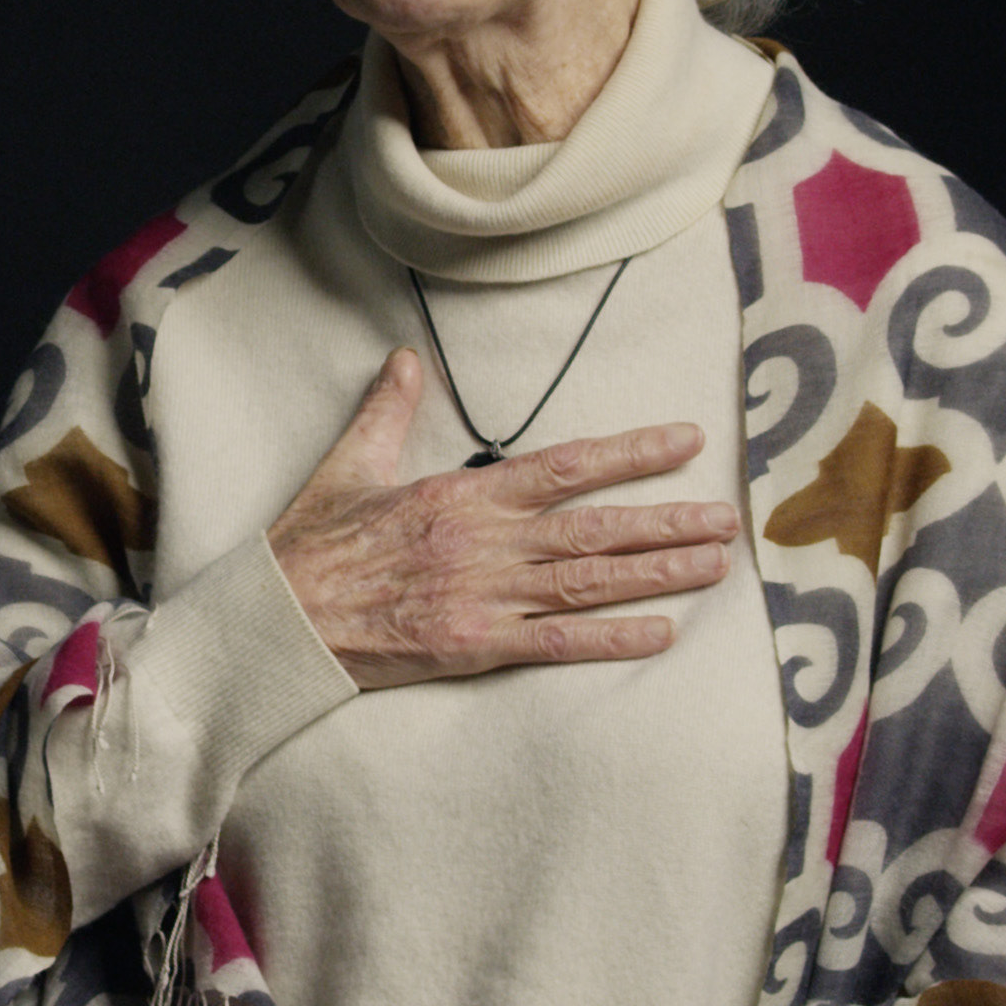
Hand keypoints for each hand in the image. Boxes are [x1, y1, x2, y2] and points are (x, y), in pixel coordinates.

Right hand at [267, 348, 736, 688]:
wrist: (279, 619)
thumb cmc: (311, 547)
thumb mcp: (349, 466)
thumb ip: (387, 412)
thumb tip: (403, 360)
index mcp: (461, 495)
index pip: (564, 467)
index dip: (629, 454)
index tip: (682, 442)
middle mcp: (484, 542)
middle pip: (595, 527)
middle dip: (667, 520)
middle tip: (726, 515)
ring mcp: (484, 596)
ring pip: (589, 581)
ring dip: (658, 573)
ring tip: (714, 563)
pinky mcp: (475, 646)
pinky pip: (558, 643)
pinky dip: (613, 638)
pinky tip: (662, 633)